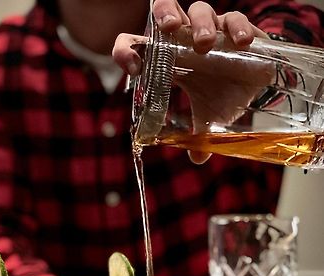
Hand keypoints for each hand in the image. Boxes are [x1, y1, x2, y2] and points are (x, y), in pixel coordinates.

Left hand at [113, 0, 268, 163]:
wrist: (252, 87)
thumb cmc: (220, 96)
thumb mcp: (207, 116)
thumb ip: (199, 134)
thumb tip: (198, 158)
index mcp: (167, 58)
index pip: (136, 45)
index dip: (127, 50)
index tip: (133, 67)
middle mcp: (186, 39)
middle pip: (166, 10)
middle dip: (165, 16)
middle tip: (170, 29)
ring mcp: (212, 30)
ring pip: (200, 10)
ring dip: (200, 23)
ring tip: (205, 44)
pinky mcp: (237, 29)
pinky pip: (234, 19)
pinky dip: (236, 27)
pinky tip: (241, 43)